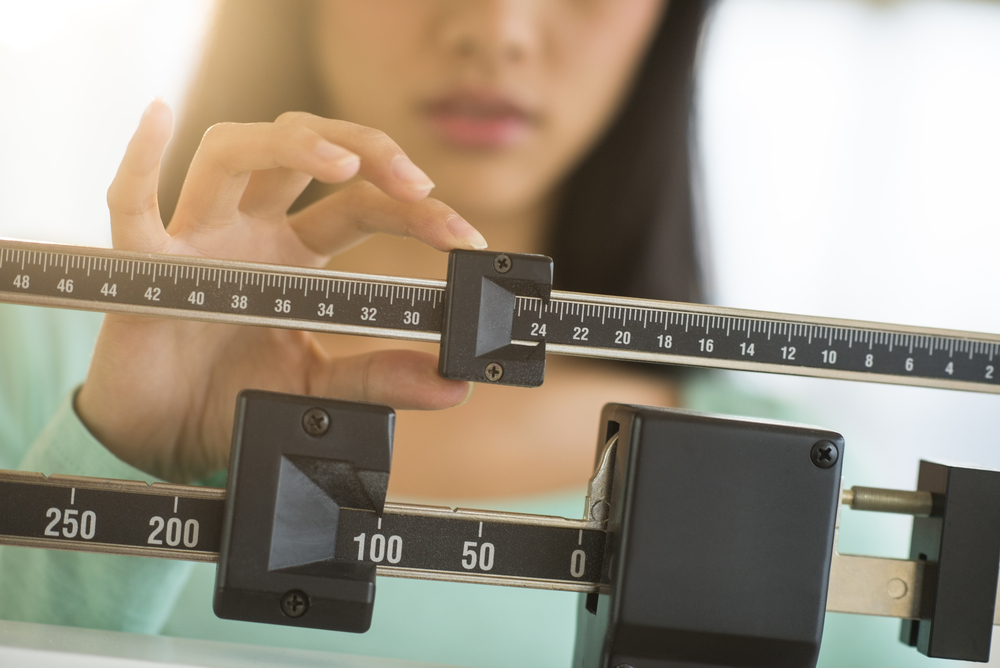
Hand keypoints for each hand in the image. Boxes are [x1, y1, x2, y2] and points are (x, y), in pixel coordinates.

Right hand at [76, 101, 484, 482]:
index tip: (466, 238)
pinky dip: (138, 161)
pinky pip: (131, 205)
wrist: (166, 439)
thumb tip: (451, 385)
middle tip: (419, 186)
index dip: (417, 214)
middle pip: (305, 155)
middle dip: (367, 152)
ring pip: (233, 153)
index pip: (360, 206)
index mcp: (294, 254)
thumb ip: (379, 379)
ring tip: (344, 165)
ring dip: (290, 145)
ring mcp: (198, 239)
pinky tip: (158, 118)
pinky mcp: (146, 266)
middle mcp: (250, 232)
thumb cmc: (232, 397)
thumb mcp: (319, 386)